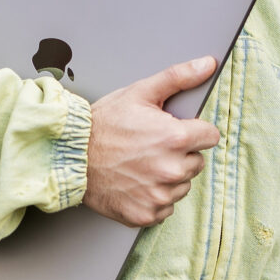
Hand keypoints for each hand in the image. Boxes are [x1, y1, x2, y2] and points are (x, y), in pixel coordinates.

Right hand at [83, 56, 222, 228]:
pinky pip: (165, 207)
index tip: (175, 130)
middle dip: (180, 154)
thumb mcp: (140, 92)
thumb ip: (179, 77)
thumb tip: (207, 64)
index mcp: (175, 138)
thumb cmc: (102, 124)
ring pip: (182, 185)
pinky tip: (135, 182)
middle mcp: (171, 170)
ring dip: (168, 177)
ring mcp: (159, 195)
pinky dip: (154, 197)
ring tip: (140, 164)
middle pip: (196, 162)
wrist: (69, 156)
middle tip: (151, 146)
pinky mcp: (147, 214)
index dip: (194, 130)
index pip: (211, 136)